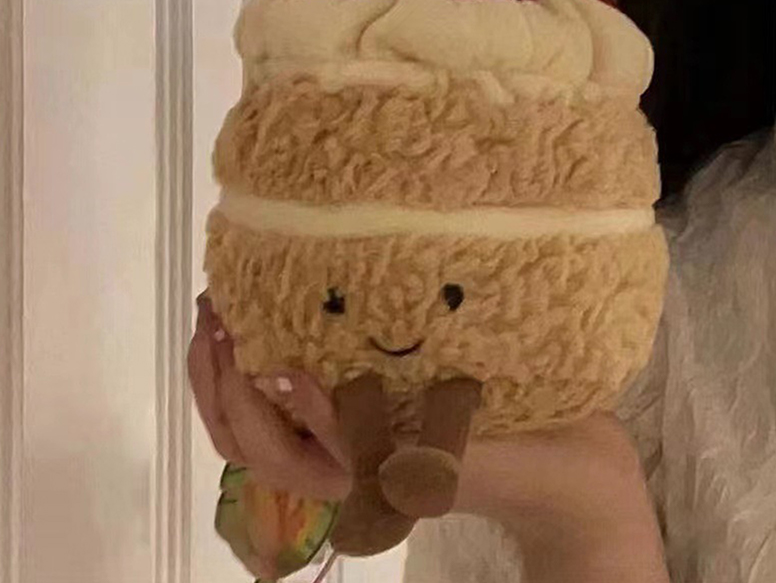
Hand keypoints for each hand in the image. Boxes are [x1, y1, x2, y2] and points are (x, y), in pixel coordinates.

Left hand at [188, 294, 667, 581]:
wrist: (566, 468)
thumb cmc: (517, 453)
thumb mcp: (444, 441)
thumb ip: (364, 425)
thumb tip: (279, 376)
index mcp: (353, 476)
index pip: (266, 447)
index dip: (237, 391)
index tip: (235, 325)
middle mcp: (341, 466)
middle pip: (245, 437)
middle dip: (216, 374)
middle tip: (214, 303)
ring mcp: (350, 442)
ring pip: (258, 422)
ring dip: (229, 368)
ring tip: (222, 306)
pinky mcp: (364, 414)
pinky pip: (289, 398)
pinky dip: (263, 362)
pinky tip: (267, 317)